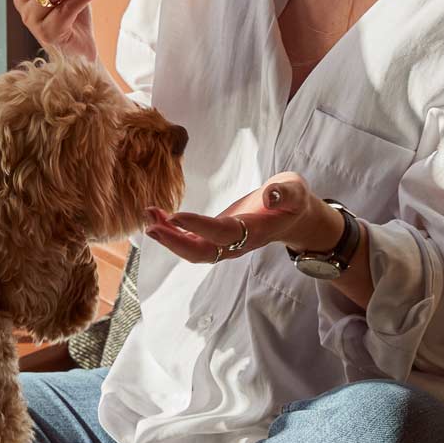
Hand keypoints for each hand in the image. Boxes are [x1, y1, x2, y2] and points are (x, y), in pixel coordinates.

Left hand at [142, 173, 343, 261]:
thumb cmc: (292, 200)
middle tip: (151, 226)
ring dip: (168, 236)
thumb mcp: (295, 190)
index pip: (222, 233)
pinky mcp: (217, 238)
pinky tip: (156, 216)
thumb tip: (270, 196)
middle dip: (174, 242)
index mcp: (254, 231)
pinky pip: (191, 240)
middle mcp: (236, 244)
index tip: (174, 216)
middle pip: (201, 252)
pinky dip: (172, 230)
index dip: (198, 226)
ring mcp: (225, 244)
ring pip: (192, 249)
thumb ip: (286, 193)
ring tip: (148, 217)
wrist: (292, 216)